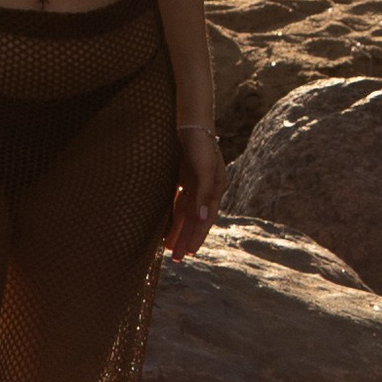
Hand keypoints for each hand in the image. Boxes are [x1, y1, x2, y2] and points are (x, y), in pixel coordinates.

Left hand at [168, 125, 222, 259]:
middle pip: (195, 219)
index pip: (205, 219)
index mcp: (215, 189)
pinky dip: (173, 216)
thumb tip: (203, 218)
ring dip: (179, 230)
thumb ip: (204, 193)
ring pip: (186, 213)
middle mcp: (206, 190)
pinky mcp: (184, 179)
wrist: (190, 122)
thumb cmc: (199, 144)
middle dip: (186, 239)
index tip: (189, 253)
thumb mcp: (204, 168)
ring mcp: (195, 185)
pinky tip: (166, 226)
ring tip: (170, 248)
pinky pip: (178, 203)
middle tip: (177, 259)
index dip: (197, 236)